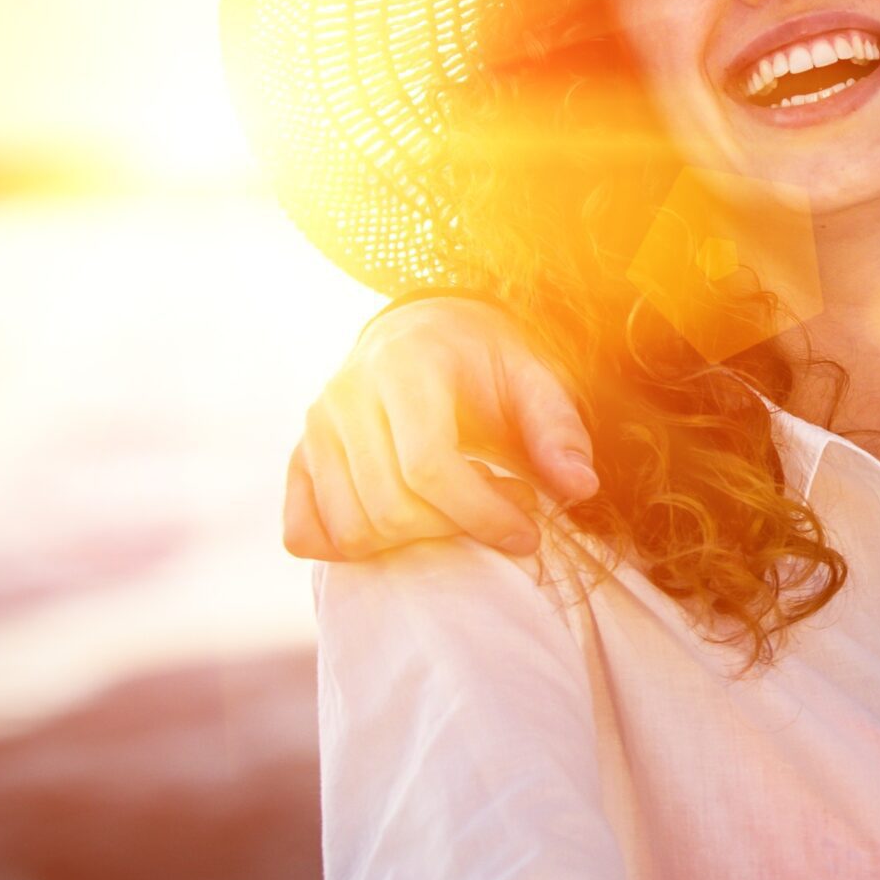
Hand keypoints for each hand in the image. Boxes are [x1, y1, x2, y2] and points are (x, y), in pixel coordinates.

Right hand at [282, 295, 599, 561]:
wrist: (425, 331)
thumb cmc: (487, 360)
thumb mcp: (535, 376)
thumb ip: (558, 429)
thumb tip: (580, 488)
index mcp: (405, 365)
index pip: (428, 466)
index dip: (483, 515)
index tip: (528, 534)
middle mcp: (345, 395)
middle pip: (390, 507)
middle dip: (457, 529)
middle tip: (506, 510)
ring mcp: (314, 429)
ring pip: (351, 530)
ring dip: (414, 542)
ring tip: (462, 507)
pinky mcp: (299, 459)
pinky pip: (304, 534)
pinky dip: (351, 548)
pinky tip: (404, 524)